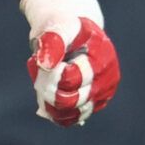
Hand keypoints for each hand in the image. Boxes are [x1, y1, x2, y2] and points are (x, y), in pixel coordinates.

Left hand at [19, 0, 119, 126]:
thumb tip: (45, 64)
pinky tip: (45, 98)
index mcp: (102, 57)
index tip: (41, 62)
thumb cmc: (63, 26)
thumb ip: (52, 41)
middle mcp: (107, 78)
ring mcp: (102, 93)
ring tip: (42, 80)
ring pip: (70, 113)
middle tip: (38, 71)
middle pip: (71, 99)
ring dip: (48, 101)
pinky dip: (54, 112)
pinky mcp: (93, 103)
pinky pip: (71, 118)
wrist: (72, 32)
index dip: (50, 74)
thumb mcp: (58, 26)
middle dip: (47, 88)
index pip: (71, 79)